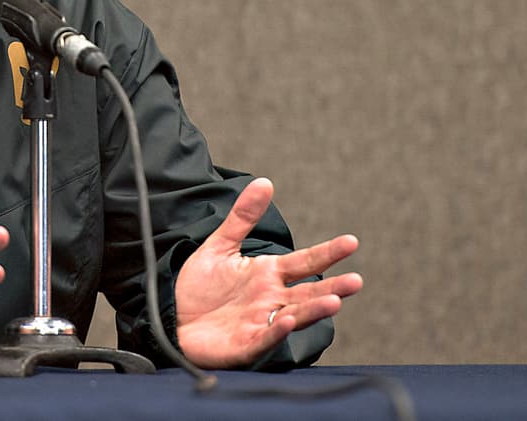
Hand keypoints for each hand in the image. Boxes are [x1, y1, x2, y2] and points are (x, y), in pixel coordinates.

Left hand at [174, 177, 362, 368]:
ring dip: (313, 310)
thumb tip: (264, 182)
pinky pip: (264, 338)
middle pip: (307, 292)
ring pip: (293, 316)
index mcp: (268, 274)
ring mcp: (260, 323)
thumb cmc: (198, 286)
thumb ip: (242, 217)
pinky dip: (276, 331)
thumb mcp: (220, 245)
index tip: (351, 241)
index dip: (327, 253)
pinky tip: (287, 321)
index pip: (305, 262)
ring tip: (334, 301)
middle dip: (332, 288)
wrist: (170, 315)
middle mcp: (271, 299)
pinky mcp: (244, 345)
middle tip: (356, 281)